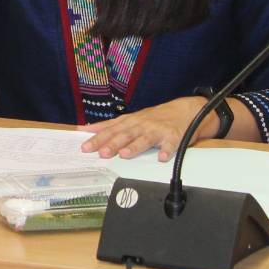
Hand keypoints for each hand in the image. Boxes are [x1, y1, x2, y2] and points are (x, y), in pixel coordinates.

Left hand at [79, 96, 205, 160]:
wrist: (183, 111)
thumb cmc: (153, 118)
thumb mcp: (130, 119)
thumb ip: (109, 126)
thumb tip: (85, 130)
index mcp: (130, 122)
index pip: (110, 130)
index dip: (97, 138)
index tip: (85, 147)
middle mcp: (141, 125)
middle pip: (124, 135)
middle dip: (112, 144)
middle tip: (101, 153)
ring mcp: (157, 130)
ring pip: (144, 139)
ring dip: (135, 146)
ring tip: (125, 154)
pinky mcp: (174, 136)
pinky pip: (170, 144)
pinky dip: (166, 150)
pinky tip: (161, 157)